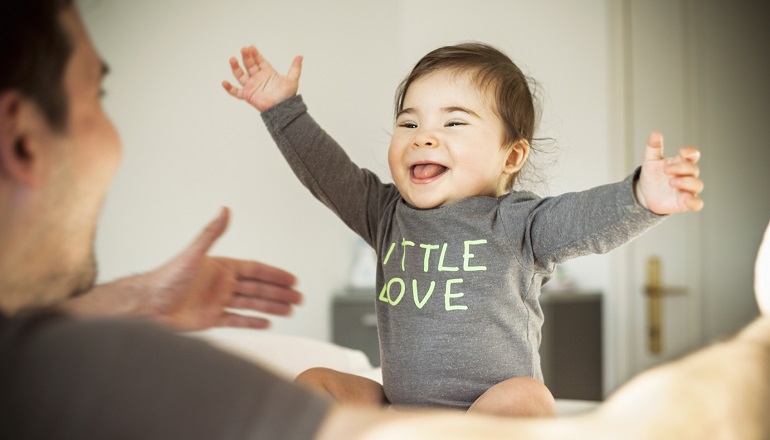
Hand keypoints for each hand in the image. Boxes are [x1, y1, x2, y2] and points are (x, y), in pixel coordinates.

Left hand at [142, 207, 302, 330]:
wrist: (147, 305)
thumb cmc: (165, 278)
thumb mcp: (193, 254)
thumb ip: (211, 233)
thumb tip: (224, 209)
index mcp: (221, 267)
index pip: (255, 270)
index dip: (274, 274)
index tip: (292, 279)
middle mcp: (222, 284)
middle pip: (258, 288)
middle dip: (279, 293)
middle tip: (299, 298)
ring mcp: (217, 302)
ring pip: (251, 305)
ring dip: (271, 307)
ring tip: (290, 311)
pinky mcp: (210, 319)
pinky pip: (236, 320)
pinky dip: (252, 322)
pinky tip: (268, 324)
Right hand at [222, 45, 302, 111]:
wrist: (282, 109)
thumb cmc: (287, 96)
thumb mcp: (292, 80)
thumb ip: (295, 68)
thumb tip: (300, 56)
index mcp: (267, 73)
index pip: (259, 61)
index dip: (255, 54)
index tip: (251, 47)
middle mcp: (258, 78)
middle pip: (249, 65)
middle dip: (246, 57)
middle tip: (244, 49)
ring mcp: (252, 86)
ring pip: (241, 75)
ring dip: (236, 67)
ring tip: (232, 59)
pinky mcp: (248, 95)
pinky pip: (236, 92)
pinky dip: (229, 88)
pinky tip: (224, 82)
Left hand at [635, 131, 703, 213]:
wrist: (644, 195)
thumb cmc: (652, 176)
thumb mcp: (650, 161)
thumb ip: (653, 147)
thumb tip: (656, 133)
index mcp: (680, 162)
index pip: (693, 155)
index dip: (691, 152)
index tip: (682, 152)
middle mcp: (686, 175)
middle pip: (693, 169)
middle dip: (681, 168)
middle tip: (666, 170)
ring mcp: (687, 189)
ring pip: (697, 185)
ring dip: (686, 182)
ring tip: (671, 182)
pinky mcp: (685, 203)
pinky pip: (697, 203)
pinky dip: (695, 202)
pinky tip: (687, 200)